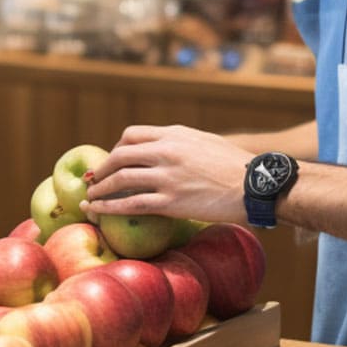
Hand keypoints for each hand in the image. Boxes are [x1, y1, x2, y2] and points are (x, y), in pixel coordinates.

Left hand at [81, 124, 251, 224]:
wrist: (256, 185)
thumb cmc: (235, 166)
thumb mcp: (205, 141)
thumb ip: (180, 143)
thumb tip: (162, 148)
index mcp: (174, 134)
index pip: (132, 135)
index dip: (116, 149)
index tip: (112, 161)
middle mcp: (166, 151)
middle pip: (119, 156)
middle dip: (102, 170)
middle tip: (94, 181)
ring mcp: (167, 176)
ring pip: (120, 180)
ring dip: (100, 190)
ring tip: (90, 199)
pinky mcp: (171, 201)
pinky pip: (131, 204)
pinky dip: (110, 208)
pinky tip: (99, 212)